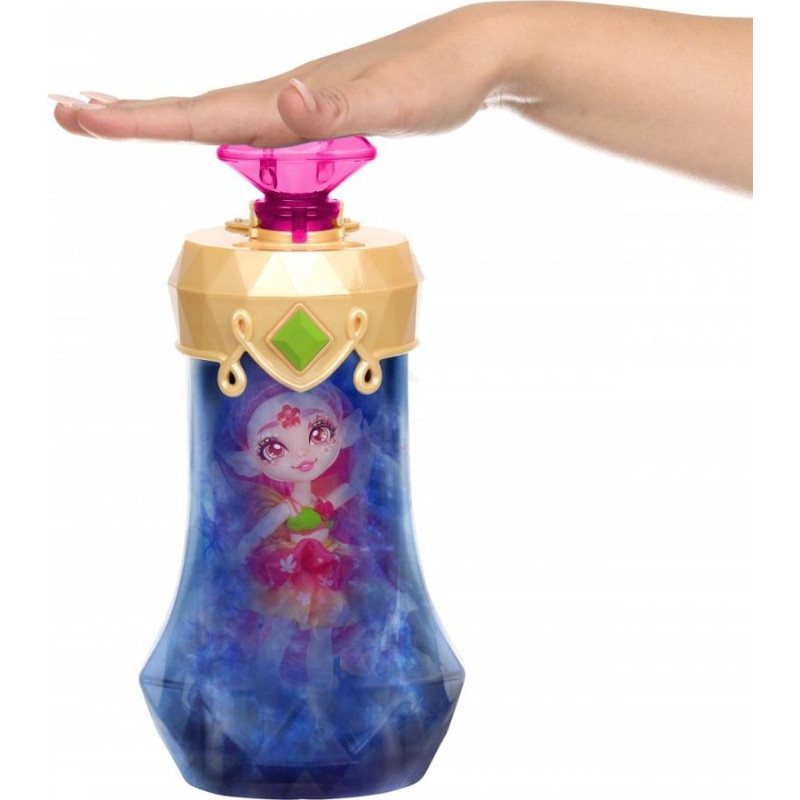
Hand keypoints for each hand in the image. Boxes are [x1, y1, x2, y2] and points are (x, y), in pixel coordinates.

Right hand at [51, 4, 507, 146]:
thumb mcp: (394, 103)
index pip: (197, 115)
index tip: (75, 117)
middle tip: (65, 113)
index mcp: (285, 101)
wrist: (474, 56)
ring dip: (161, 120)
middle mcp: (282, 100)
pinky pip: (254, 129)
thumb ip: (338, 110)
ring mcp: (298, 106)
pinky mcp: (319, 115)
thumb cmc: (437, 80)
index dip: (136, 121)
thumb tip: (279, 99)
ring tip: (112, 119)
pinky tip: (214, 136)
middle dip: (128, 117)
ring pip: (217, 118)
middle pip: (192, 112)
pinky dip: (217, 130)